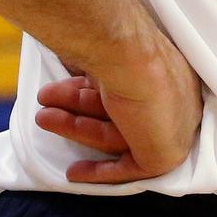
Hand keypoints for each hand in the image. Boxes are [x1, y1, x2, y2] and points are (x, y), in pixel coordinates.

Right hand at [35, 41, 203, 183]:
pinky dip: (100, 171)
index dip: (95, 92)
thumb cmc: (121, 44)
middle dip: (78, 105)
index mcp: (167, 67)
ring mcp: (173, 126)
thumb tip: (74, 54)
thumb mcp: (107, 50)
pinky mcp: (164, 156)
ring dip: (76, 127)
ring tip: (42, 118)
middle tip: (46, 99)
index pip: (128, 88)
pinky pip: (129, 168)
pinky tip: (74, 171)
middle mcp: (173, 95)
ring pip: (116, 133)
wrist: (133, 59)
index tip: (69, 87)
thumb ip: (98, 61)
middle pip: (117, 110)